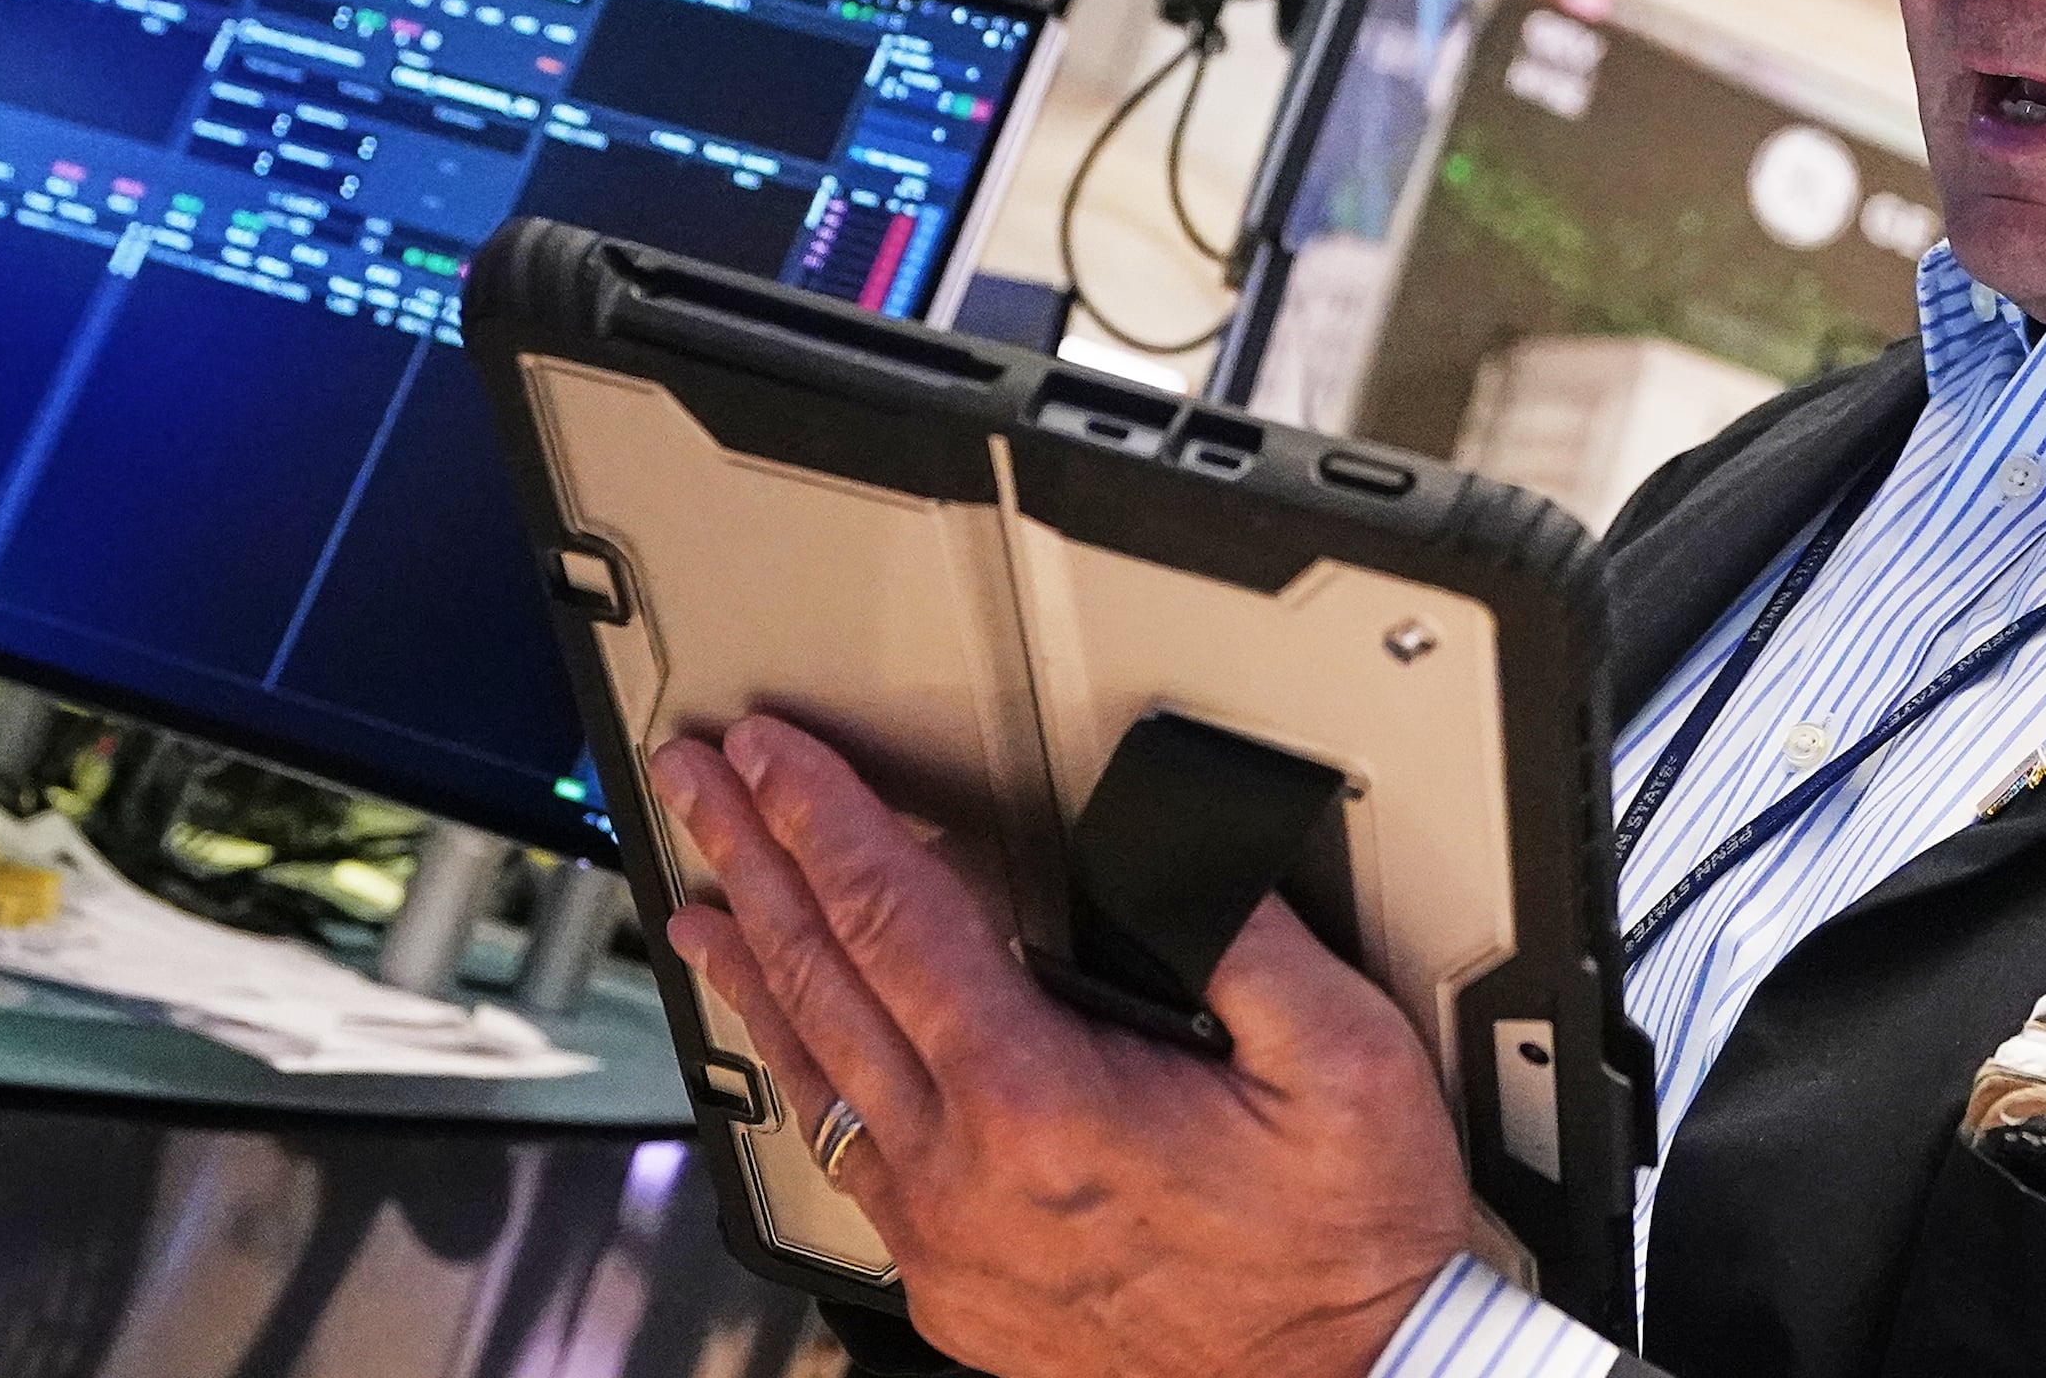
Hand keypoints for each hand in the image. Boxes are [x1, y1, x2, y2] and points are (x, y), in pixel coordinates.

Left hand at [650, 718, 1475, 1377]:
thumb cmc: (1347, 1247)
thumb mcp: (1342, 1058)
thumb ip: (1242, 932)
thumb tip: (1169, 843)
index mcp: (1042, 1101)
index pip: (889, 916)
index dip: (821, 816)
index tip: (772, 754)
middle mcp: (968, 1175)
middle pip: (817, 980)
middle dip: (752, 859)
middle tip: (698, 784)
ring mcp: (948, 1240)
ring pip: (811, 1076)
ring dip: (749, 972)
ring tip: (698, 906)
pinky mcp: (954, 1291)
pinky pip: (849, 1161)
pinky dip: (802, 1079)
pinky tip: (792, 1051)